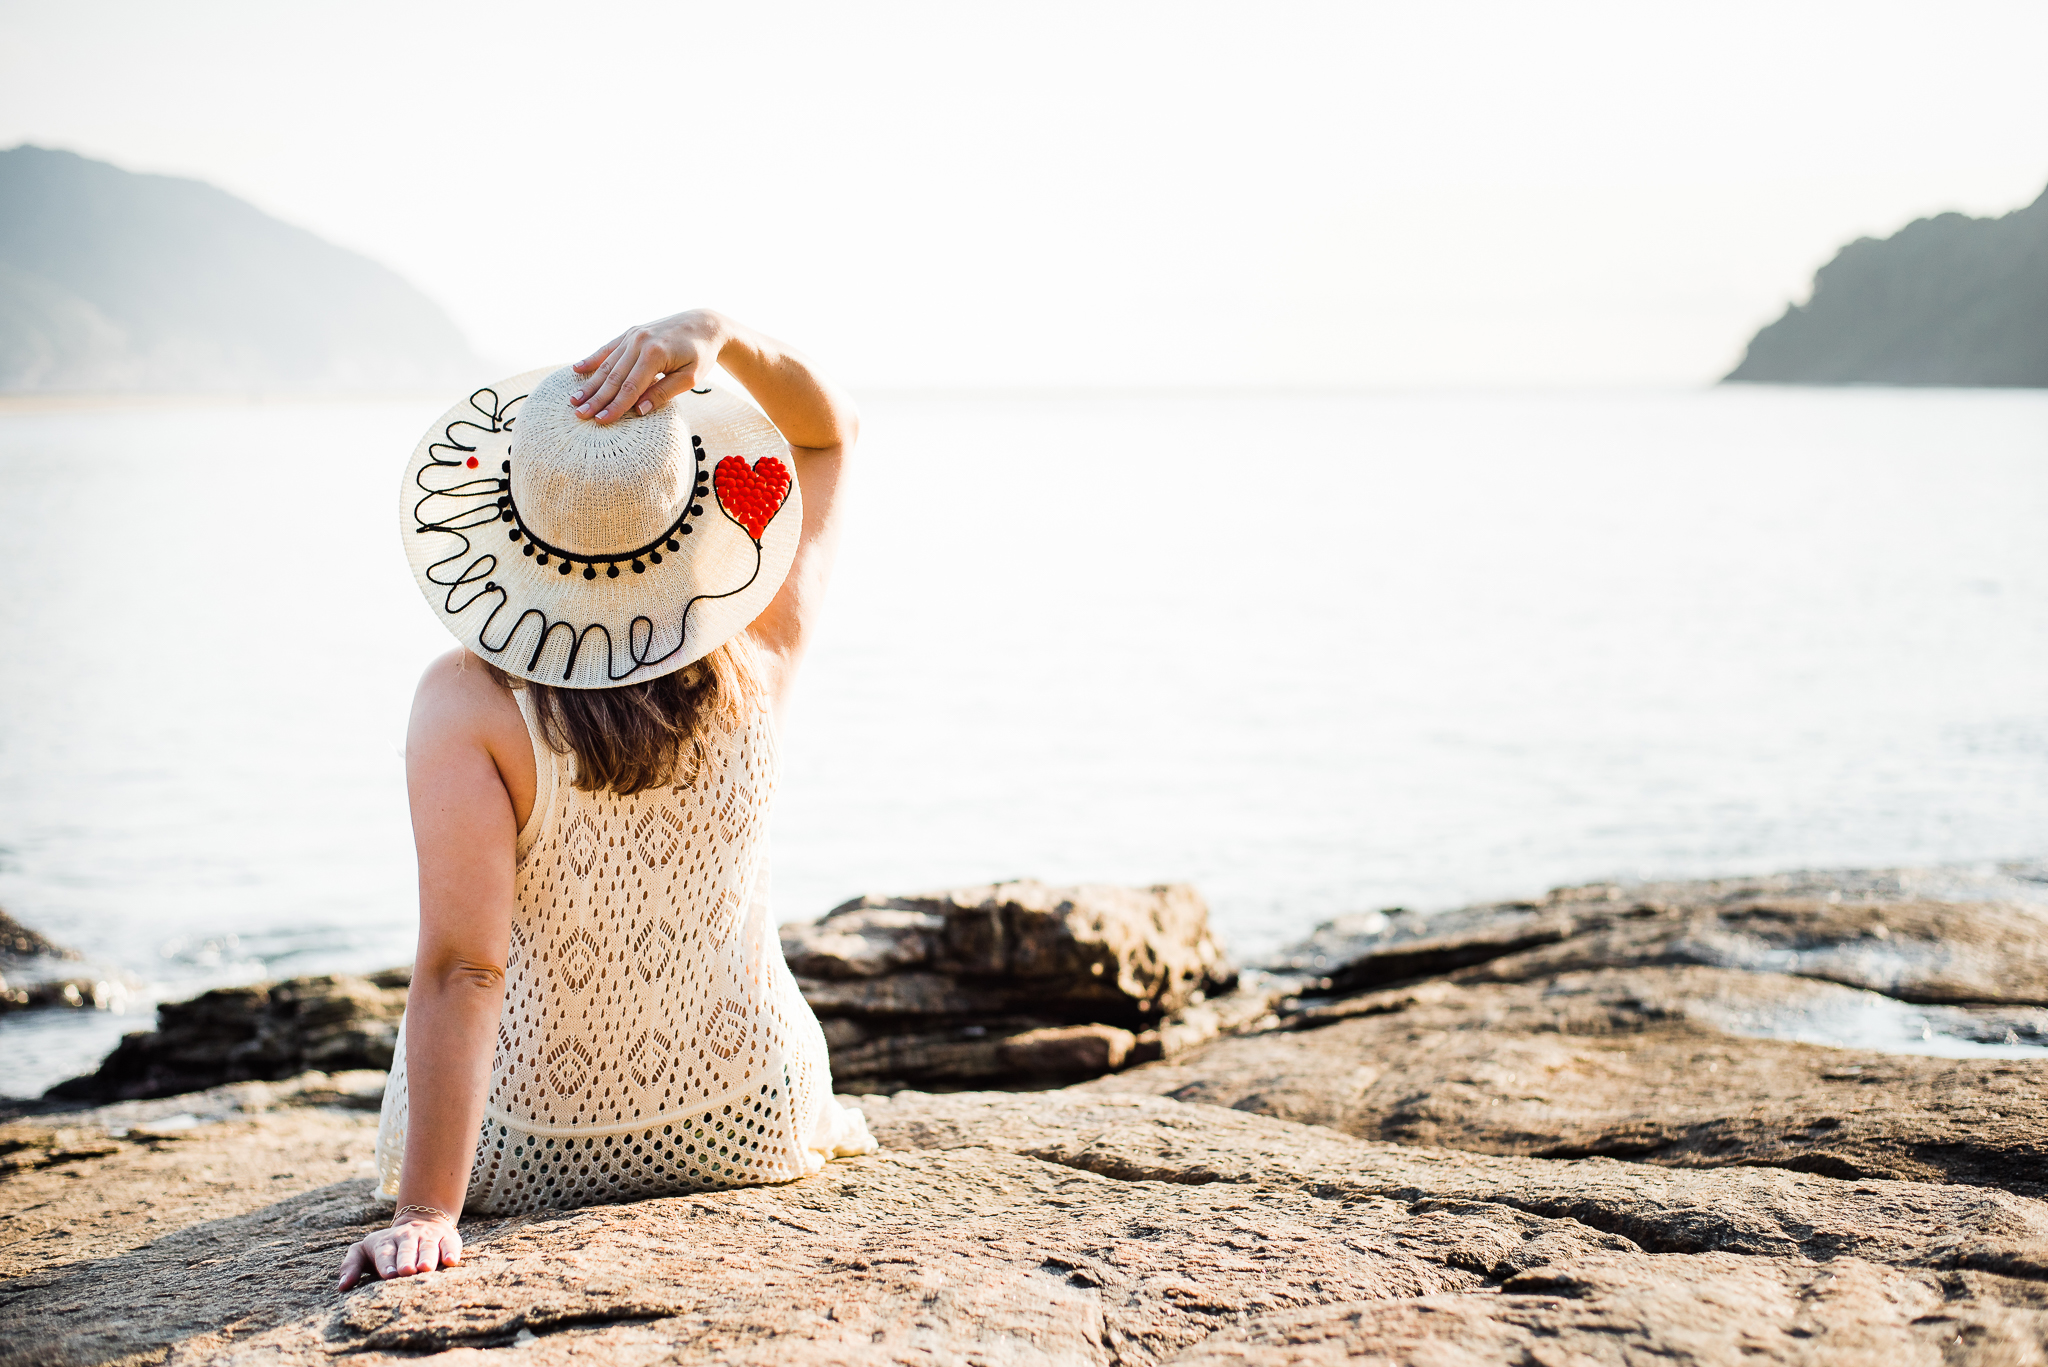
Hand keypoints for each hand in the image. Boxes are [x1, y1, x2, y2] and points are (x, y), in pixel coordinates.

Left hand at [337, 1216, 462, 1290]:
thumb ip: (351, 1266)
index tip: (388, 1275)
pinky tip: (451, 1261)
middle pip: (407, 1249)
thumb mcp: (364, 1251)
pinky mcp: (447, 1237)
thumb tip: (342, 1286)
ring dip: (427, 1256)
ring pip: (428, 1246)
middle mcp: (407, 1237)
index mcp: (385, 1242)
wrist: (420, 1221)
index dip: (387, 1263)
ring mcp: (428, 1236)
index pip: (385, 1253)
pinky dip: (451, 1251)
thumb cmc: (387, 1248)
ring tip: (426, 1268)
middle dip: (406, 1260)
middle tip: (407, 1271)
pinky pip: (450, 1243)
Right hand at [569, 310, 729, 423]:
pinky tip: (577, 368)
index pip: (630, 387)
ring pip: (607, 364)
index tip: (600, 421)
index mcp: (654, 354)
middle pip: (613, 377)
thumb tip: (640, 410)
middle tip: (579, 415)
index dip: (615, 406)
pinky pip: (608, 348)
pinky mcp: (631, 333)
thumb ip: (664, 392)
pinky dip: (593, 359)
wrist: (704, 324)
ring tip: (574, 399)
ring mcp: (633, 336)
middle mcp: (639, 342)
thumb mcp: (690, 377)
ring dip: (590, 383)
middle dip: (596, 398)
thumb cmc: (700, 354)